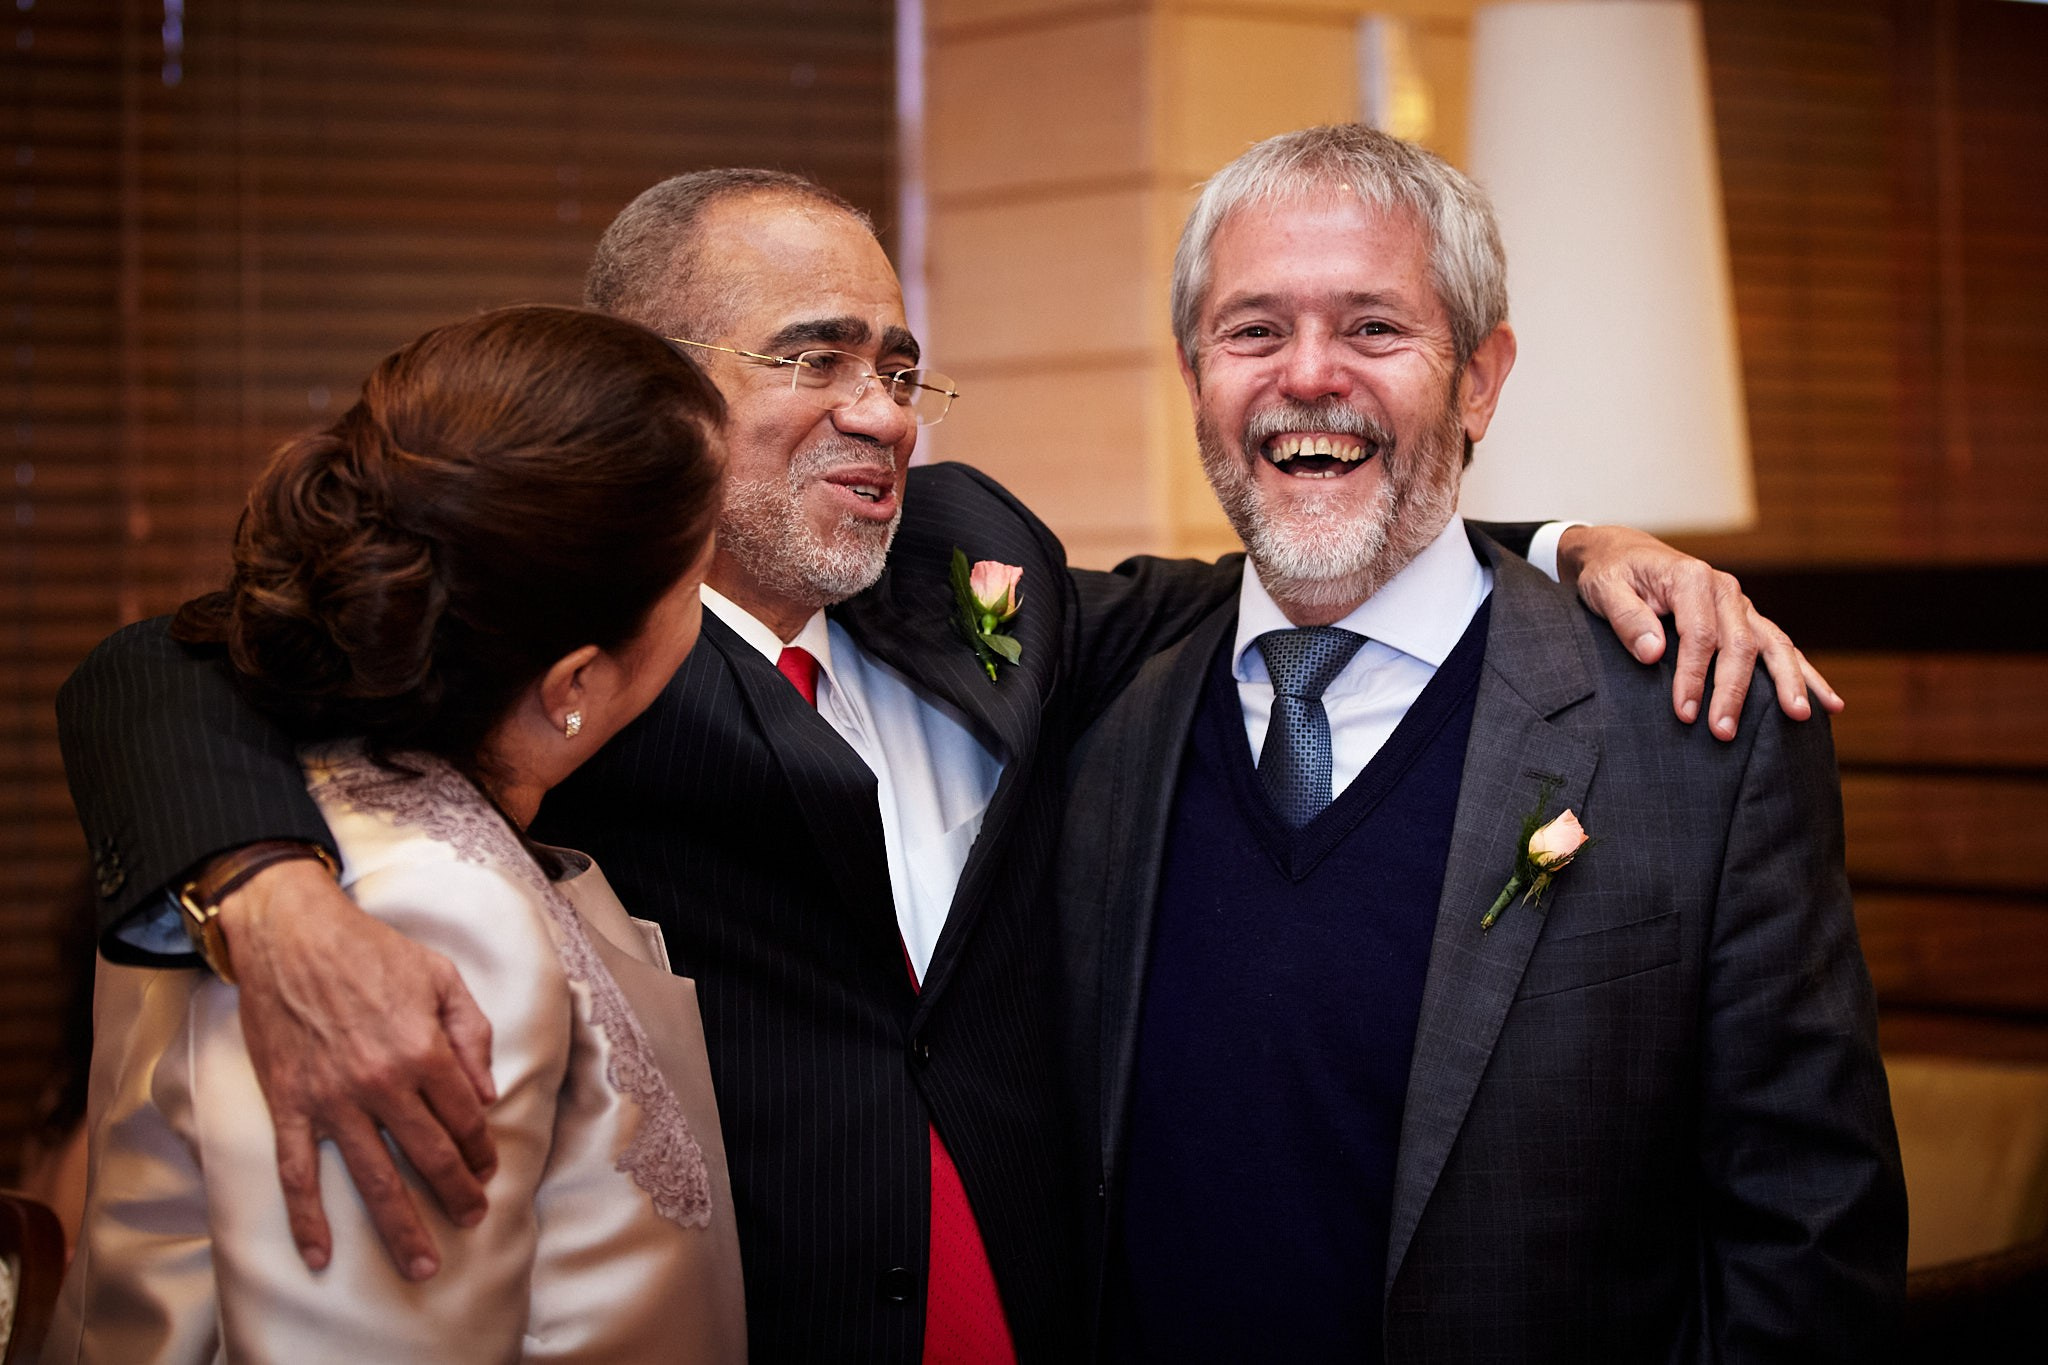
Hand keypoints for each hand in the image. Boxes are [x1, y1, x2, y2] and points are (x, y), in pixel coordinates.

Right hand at [217, 857, 497, 1279]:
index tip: (487, 1168)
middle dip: (457, 1194)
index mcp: (425, 1050)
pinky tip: (320, 1253)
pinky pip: (299, 1172)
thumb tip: (487, 1092)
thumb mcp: (441, 977)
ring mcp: (334, 1099)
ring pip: (375, 1176)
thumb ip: (472, 1034)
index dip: (481, 1149)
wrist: (291, 936)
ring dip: (401, 1225)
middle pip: (429, 1155)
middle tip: (472, 1219)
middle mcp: (383, 1082)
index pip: (465, 1117)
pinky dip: (308, 1218)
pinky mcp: (291, 1105)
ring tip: (424, 1262)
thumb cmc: (372, 951)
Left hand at [1557, 524, 1843, 739]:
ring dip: (1787, 682)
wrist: (1624, 553)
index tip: (1683, 713)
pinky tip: (1827, 703)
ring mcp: (1740, 604)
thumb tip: (1653, 652)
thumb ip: (1626, 618)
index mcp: (1691, 578)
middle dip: (1734, 691)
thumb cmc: (1611, 574)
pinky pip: (1780, 646)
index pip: (1700, 635)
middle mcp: (1724, 589)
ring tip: (1799, 716)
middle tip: (1723, 732)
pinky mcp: (1746, 619)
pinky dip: (1805, 674)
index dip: (1693, 676)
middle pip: (1740, 644)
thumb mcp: (1603, 589)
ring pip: (1773, 644)